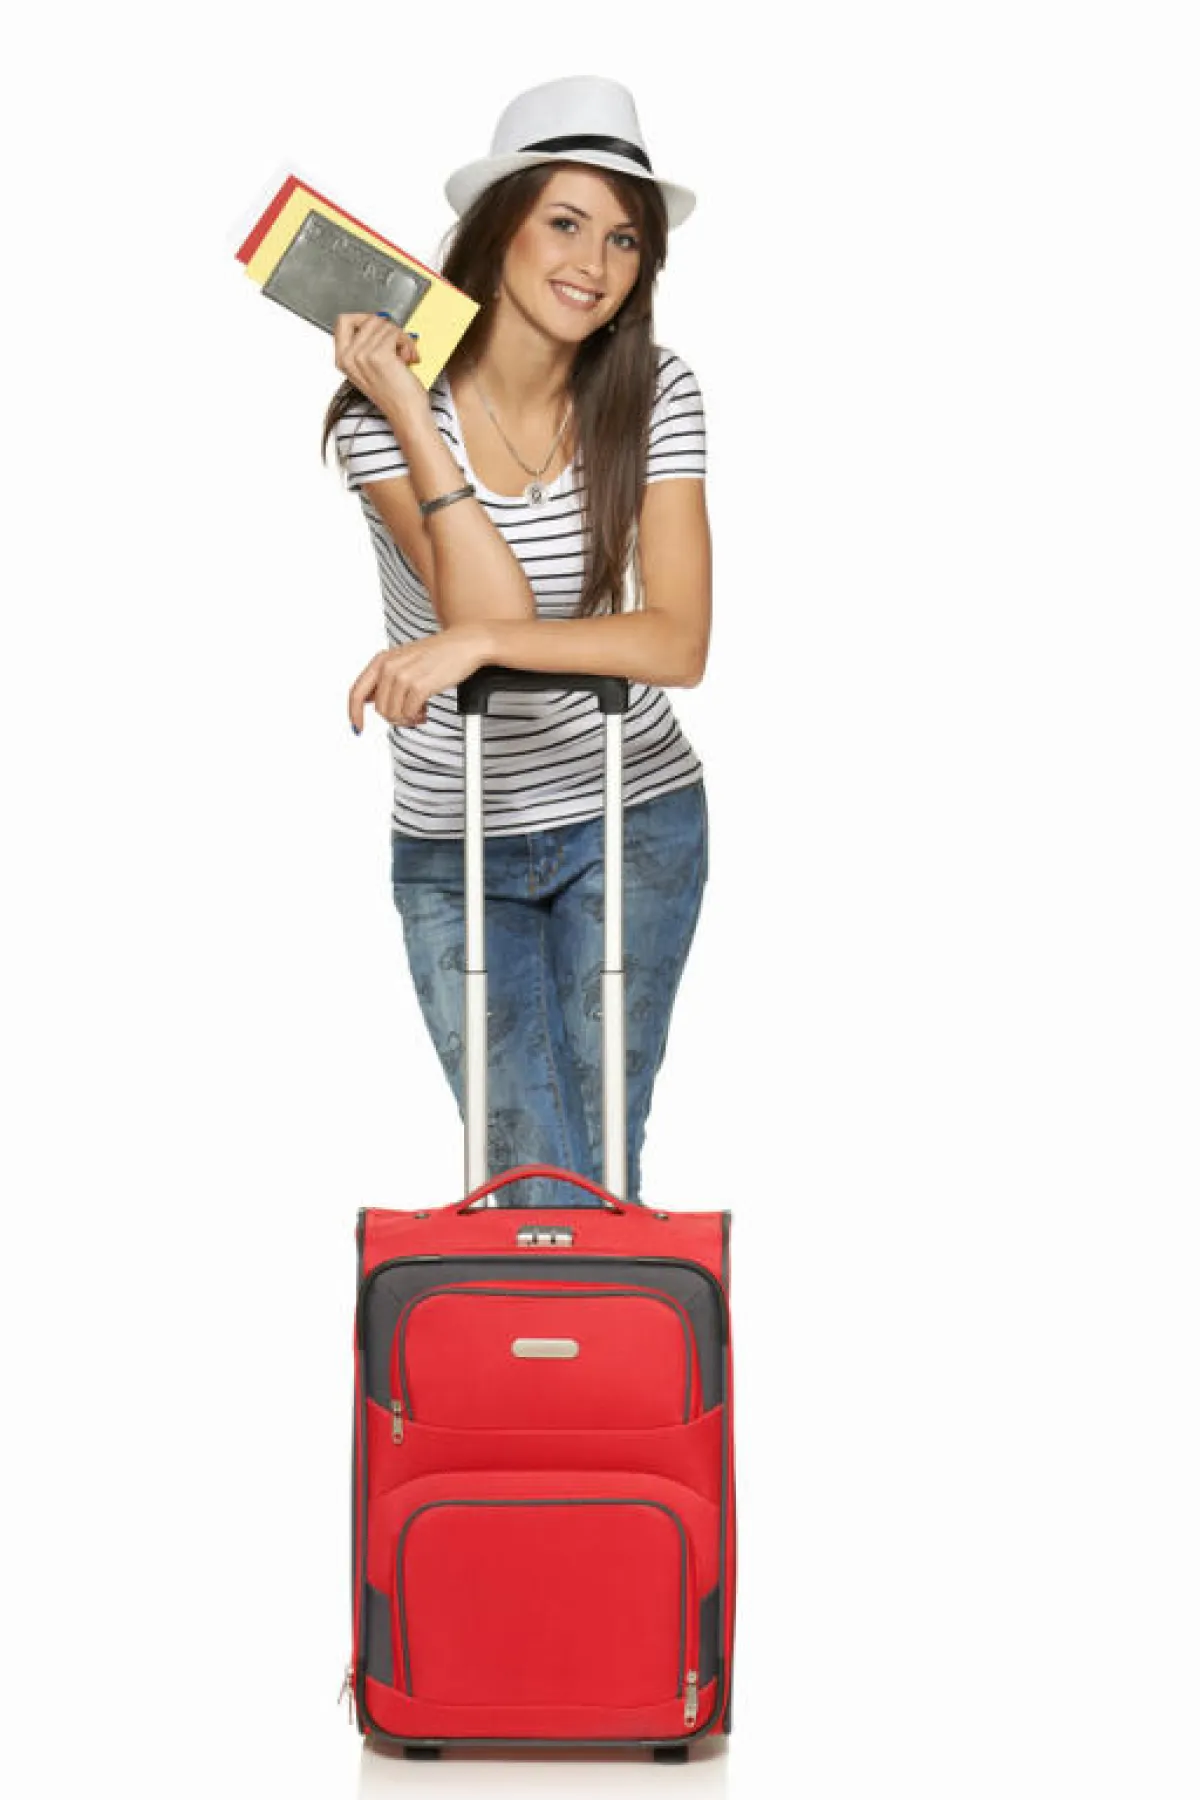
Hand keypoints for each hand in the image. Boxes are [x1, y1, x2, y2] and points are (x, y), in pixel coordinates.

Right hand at [333, 312, 423, 418]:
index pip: (343, 321)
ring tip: (404, 358)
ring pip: (385, 325)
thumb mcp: (368, 368)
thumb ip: (363, 345)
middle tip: (397, 348)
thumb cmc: (394, 394)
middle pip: (369, 319)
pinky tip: (408, 359)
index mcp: (342, 359)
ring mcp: (362, 356)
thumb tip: (375, 321)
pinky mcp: (379, 355)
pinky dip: (407, 343)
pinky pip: (395, 333)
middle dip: (389, 330)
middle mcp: (348, 357)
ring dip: (401, 338)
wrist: (406, 413)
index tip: (378, 329)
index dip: (364, 319)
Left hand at [348, 625, 490, 730]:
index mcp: (382, 660)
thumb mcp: (403, 660)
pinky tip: (424, 710)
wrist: (464, 644)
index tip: (357, 727)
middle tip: (408, 715)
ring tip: (418, 711)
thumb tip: (369, 700)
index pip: (357, 692)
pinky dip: (416, 717)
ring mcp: (403, 677)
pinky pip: (409, 714)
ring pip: (393, 714)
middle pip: (379, 709)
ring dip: (406, 718)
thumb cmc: (438, 653)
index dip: (354, 713)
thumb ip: (384, 679)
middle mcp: (389, 667)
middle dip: (393, 717)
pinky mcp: (419, 687)